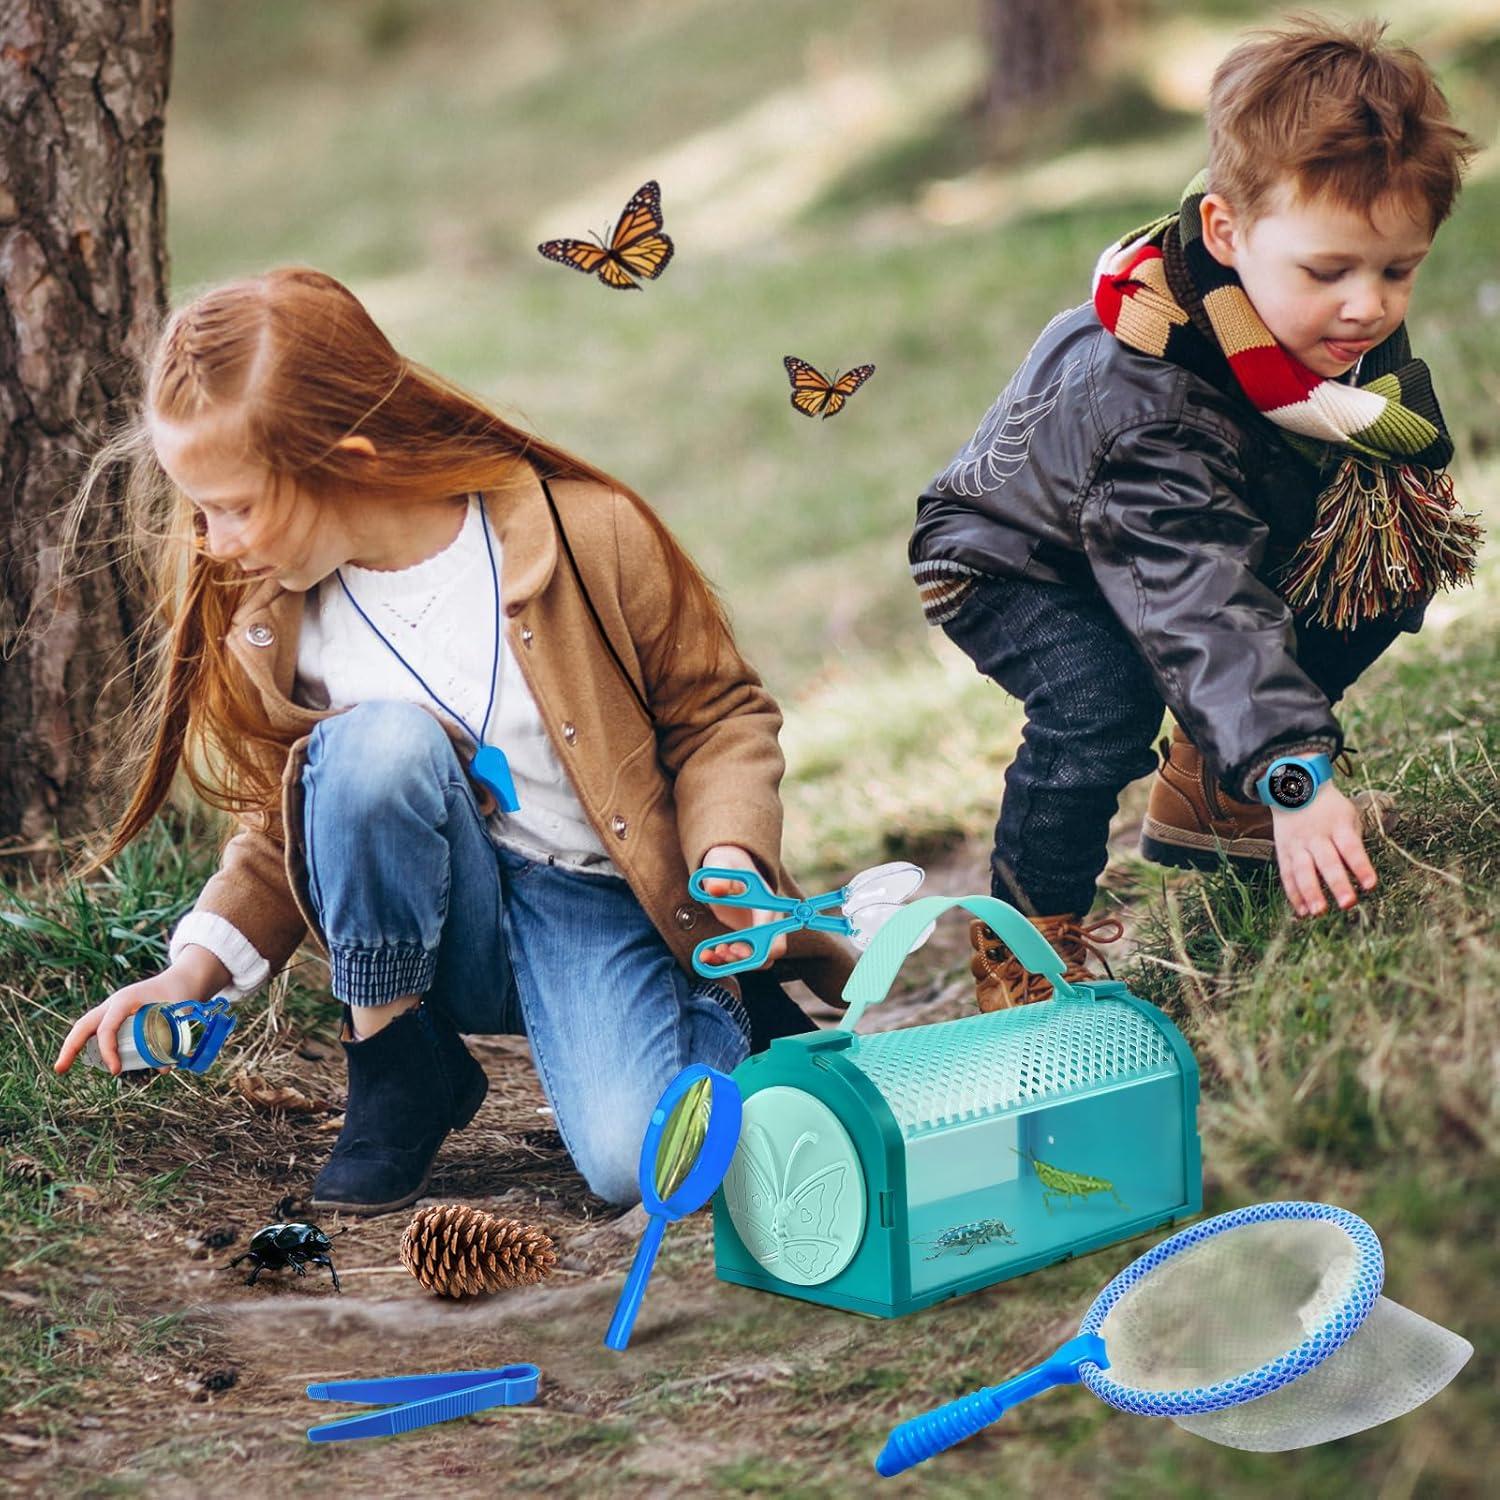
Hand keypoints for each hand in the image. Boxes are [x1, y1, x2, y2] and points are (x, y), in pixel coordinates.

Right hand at [53, 945, 230, 1075]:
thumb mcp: (179, 1015)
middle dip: (70, 1047)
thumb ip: (174, 1039)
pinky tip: (87, 1059)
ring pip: (86, 1025)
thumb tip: (164, 1069)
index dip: (108, 1050)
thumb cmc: (180, 994)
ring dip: (74, 1045)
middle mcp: (114, 1003)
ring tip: (63, 1066)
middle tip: (59, 1070)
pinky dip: (88, 1042)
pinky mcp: (116, 1015)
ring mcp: (113, 1008)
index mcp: (126, 1000)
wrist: (183, 978)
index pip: (108, 1027)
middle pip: (84, 1024)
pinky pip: (97, 1029)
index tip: (116, 1071)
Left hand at [694, 844, 788, 972]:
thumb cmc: (725, 865)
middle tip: (723, 951)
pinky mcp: (748, 938)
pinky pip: (744, 959)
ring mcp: (759, 931)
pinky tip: (705, 955)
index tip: (733, 946)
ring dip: (736, 963)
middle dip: (748, 958)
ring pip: (759, 959)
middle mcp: (769, 919)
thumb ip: (719, 878)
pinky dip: (725, 962)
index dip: (756, 943)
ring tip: (712, 954)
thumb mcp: (720, 866)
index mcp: (766, 902)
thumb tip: (715, 889)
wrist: (725, 867)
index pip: (772, 929)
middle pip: (771, 950)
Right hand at [1271, 785, 1376, 917]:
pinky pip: (1287, 874)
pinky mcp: (1283, 851)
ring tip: (1319, 912)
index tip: (1371, 885)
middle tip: (1348, 904)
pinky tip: (1302, 911)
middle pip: (1327, 862)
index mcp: (1338, 826)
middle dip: (1337, 884)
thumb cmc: (1330, 809)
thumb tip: (1358, 876)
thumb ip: (1353, 844)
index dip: (1361, 866)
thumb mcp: (1348, 817)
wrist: (1294, 789)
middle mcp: (1316, 836)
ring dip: (1311, 893)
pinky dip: (1293, 893)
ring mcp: (1297, 844)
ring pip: (1302, 870)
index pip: (1351, 848)